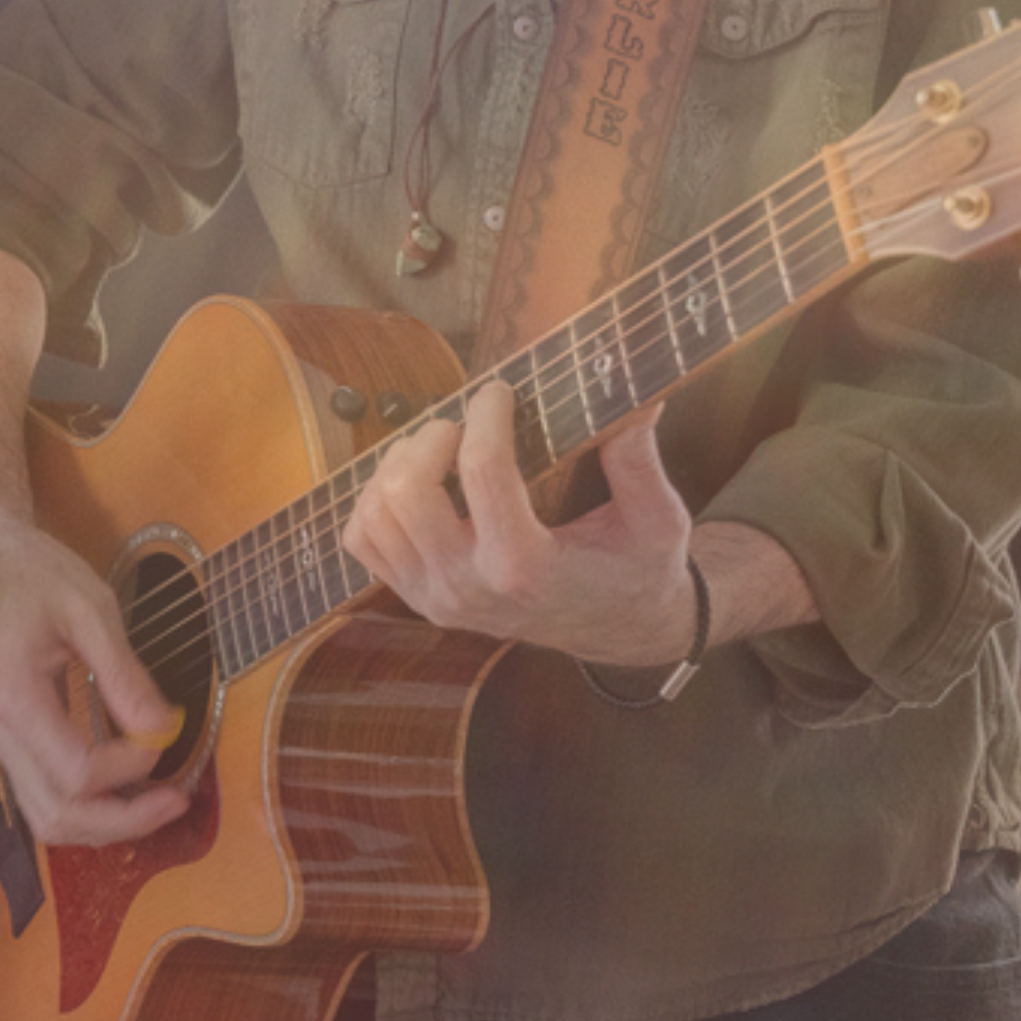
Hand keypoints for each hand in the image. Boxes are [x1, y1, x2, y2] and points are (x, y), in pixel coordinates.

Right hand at [0, 516, 191, 848]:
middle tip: (178, 800)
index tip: (166, 731)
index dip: (130, 768)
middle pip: (60, 814)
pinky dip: (88, 808)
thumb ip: (124, 673)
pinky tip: (124, 791)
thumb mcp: (90, 608)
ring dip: (107, 824)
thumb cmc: (37, 575)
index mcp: (14, 699)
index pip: (76, 772)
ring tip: (157, 803)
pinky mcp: (10, 742)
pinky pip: (45, 799)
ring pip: (49, 819)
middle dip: (125, 820)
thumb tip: (164, 729)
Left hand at [342, 381, 698, 667]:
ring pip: (377, 512)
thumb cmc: (638, 569)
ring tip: (441, 448)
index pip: (482, 471)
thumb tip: (641, 398)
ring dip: (400, 463)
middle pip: (407, 492)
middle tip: (463, 424)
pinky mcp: (417, 599)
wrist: (619, 632)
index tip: (499, 388)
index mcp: (529, 567)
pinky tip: (416, 483)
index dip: (486, 414)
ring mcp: (437, 598)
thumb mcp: (657, 520)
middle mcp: (471, 588)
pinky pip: (363, 539)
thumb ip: (640, 462)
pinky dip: (375, 500)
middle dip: (430, 438)